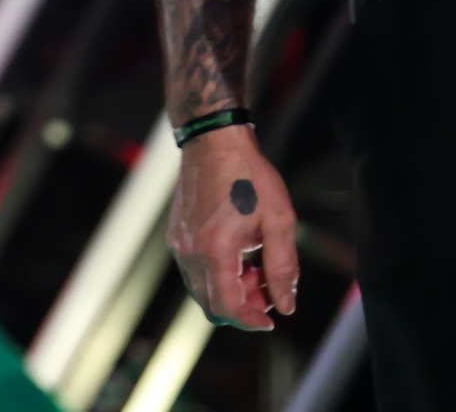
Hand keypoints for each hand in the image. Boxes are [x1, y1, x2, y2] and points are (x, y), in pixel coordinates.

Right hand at [167, 127, 295, 329]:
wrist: (214, 142)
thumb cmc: (249, 177)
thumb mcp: (279, 221)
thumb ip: (283, 269)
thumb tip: (286, 305)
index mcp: (214, 249)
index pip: (225, 307)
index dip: (251, 321)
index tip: (273, 319)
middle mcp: (189, 251)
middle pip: (210, 305)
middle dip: (243, 307)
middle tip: (270, 288)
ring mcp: (179, 243)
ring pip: (202, 290)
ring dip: (231, 291)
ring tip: (258, 267)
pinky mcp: (177, 235)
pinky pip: (195, 272)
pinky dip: (218, 276)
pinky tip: (241, 255)